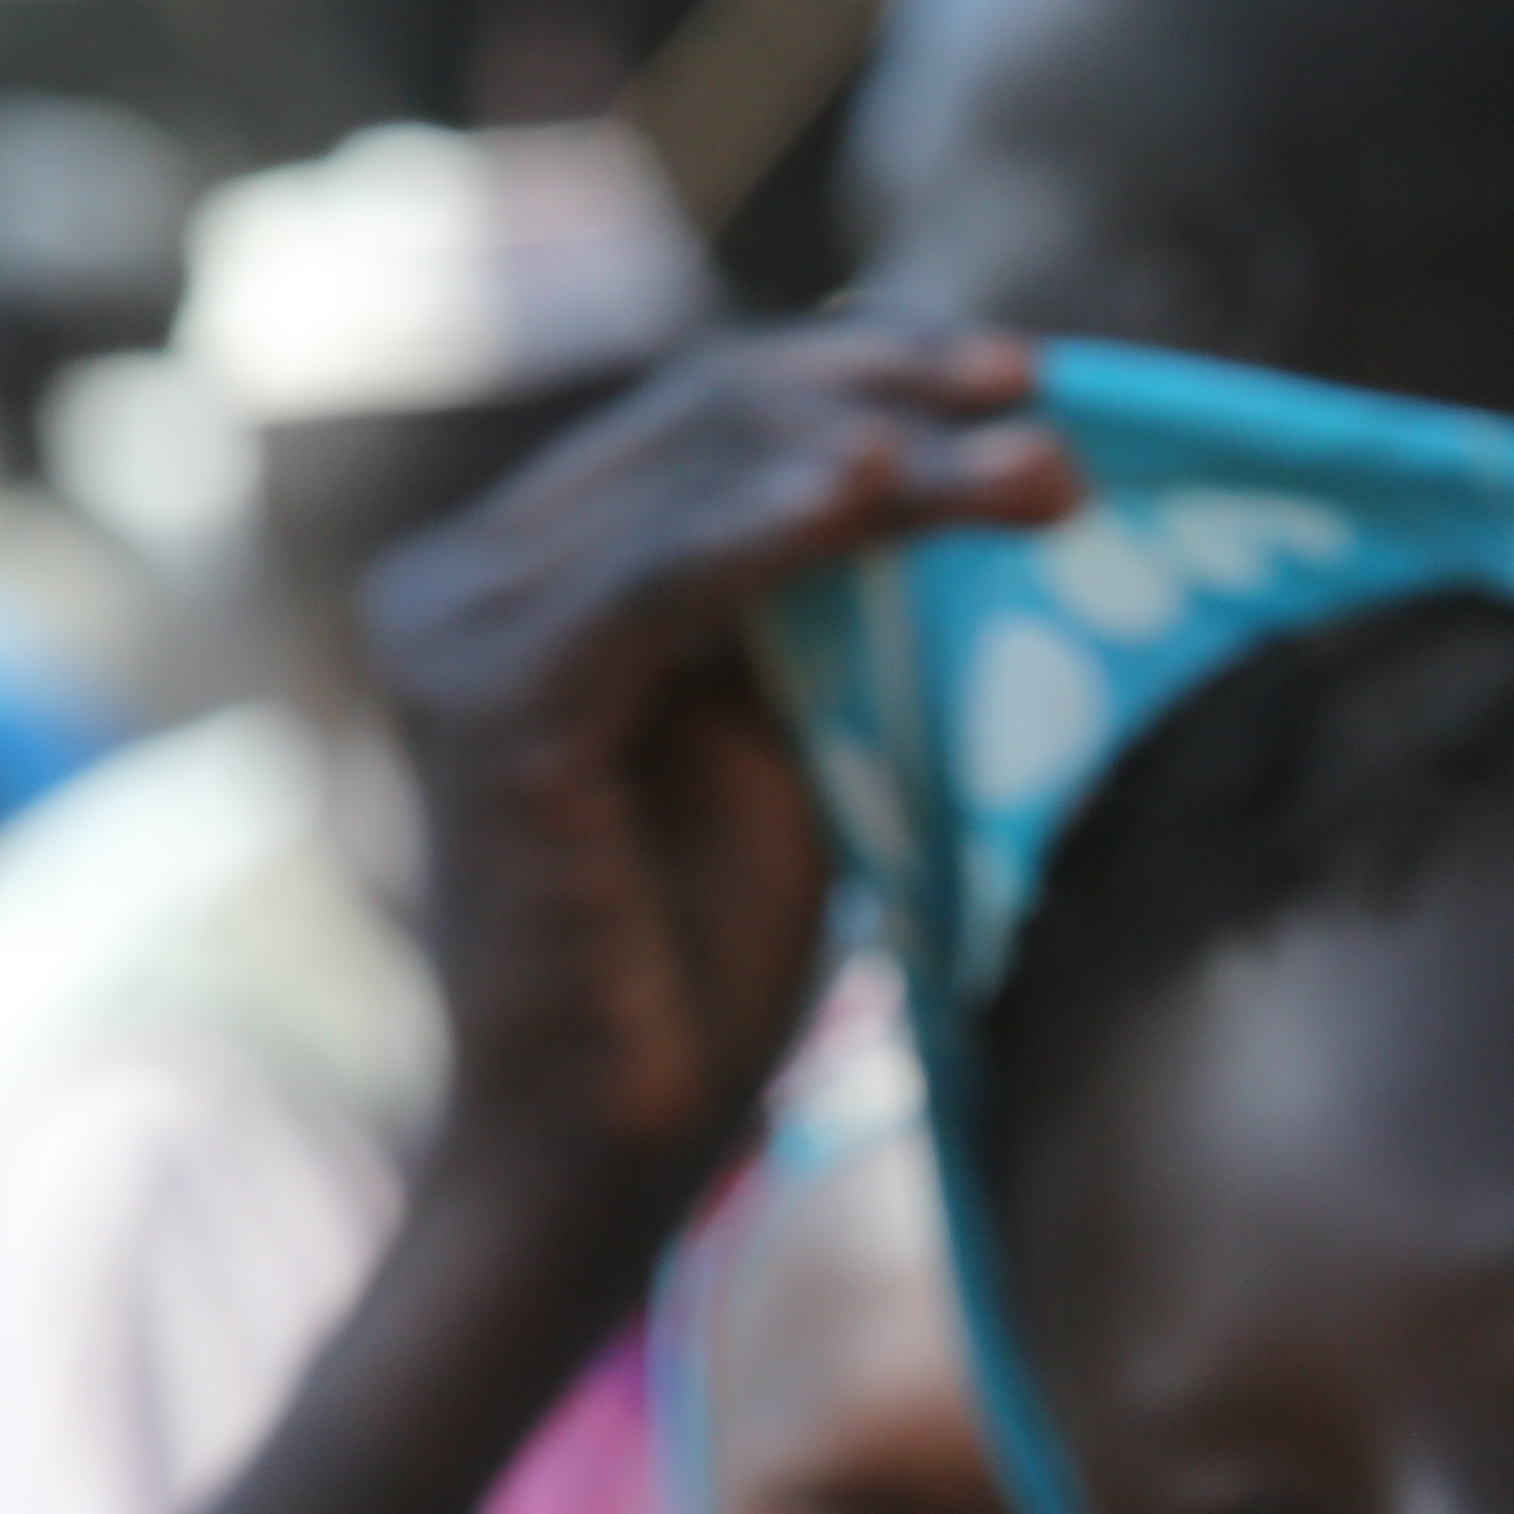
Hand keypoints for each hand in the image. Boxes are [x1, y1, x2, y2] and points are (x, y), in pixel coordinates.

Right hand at [368, 324, 1078, 1289]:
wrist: (600, 1145)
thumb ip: (815, 610)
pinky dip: (765, 531)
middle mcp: (466, 576)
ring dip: (883, 460)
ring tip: (1032, 465)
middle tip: (1054, 401)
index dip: (866, 368)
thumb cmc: (701, 965)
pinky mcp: (488, 712)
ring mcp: (458, 633)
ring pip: (696, 482)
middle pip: (705, 419)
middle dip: (894, 398)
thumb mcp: (785, 741)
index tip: (1026, 374)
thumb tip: (930, 469)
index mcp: (530, 569)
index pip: (707, 411)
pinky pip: (652, 585)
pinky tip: (871, 496)